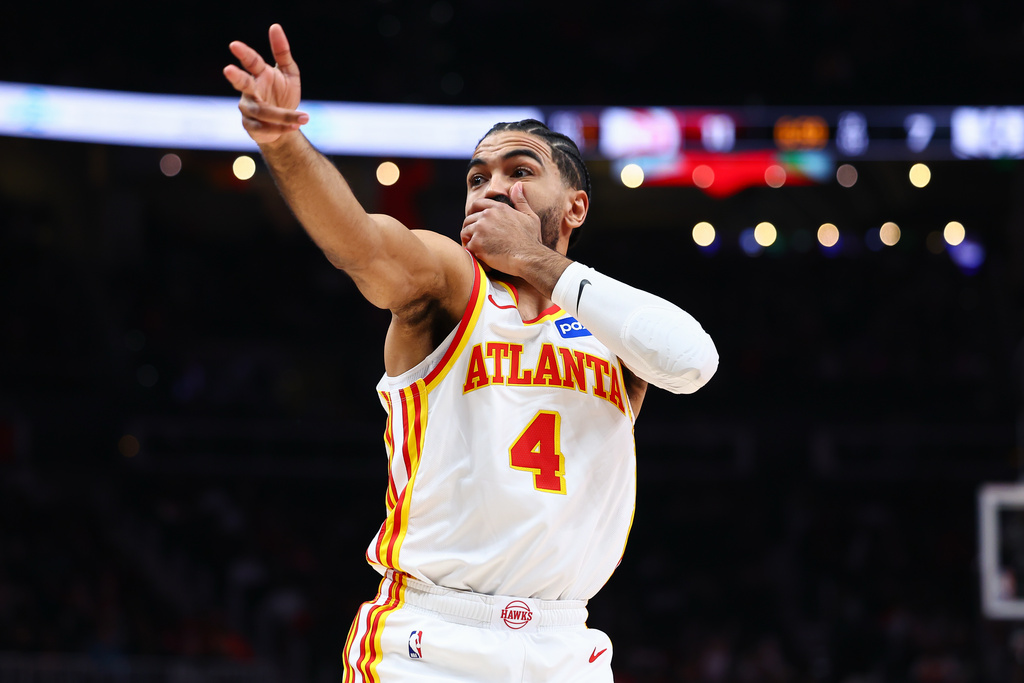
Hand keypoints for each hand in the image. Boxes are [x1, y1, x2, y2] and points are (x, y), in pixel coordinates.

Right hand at [223, 23, 307, 144]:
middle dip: (235, 77)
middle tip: (228, 70)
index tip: (234, 45)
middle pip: (242, 84)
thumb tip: (275, 26)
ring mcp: (248, 109)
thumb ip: (282, 52)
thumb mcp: (289, 73)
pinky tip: (294, 127)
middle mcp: (250, 91)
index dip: (243, 53)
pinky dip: (280, 128)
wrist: (285, 124)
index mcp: (259, 74)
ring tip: (304, 118)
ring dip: (283, 115)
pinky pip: (263, 128)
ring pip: (261, 111)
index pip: (251, 62)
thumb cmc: (284, 94)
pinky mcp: (251, 127)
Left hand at [461, 183, 547, 275]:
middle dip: (470, 228)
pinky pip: (468, 246)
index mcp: (498, 208)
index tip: (475, 220)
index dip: (473, 212)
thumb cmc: (531, 240)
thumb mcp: (530, 216)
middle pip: (468, 219)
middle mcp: (487, 215)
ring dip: (470, 239)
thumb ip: (520, 200)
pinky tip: (480, 256)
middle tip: (476, 238)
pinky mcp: (477, 244)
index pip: (477, 204)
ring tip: (478, 248)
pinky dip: (472, 252)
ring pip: (465, 232)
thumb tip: (517, 185)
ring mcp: (480, 229)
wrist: (529, 257)